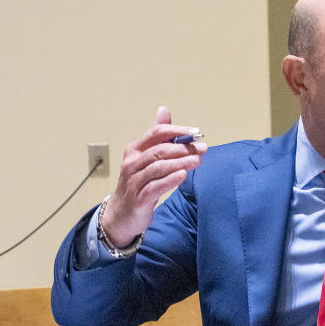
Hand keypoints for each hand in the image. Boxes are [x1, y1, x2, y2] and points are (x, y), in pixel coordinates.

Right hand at [101, 106, 206, 246]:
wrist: (121, 215)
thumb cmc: (138, 183)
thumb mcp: (146, 158)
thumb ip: (158, 136)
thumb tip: (163, 110)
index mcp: (135, 150)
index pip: (157, 133)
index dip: (178, 131)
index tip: (197, 133)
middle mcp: (132, 163)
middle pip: (160, 150)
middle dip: (183, 148)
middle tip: (202, 149)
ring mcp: (134, 180)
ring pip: (158, 167)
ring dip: (180, 162)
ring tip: (197, 160)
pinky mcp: (138, 198)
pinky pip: (155, 186)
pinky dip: (170, 180)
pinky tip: (183, 176)